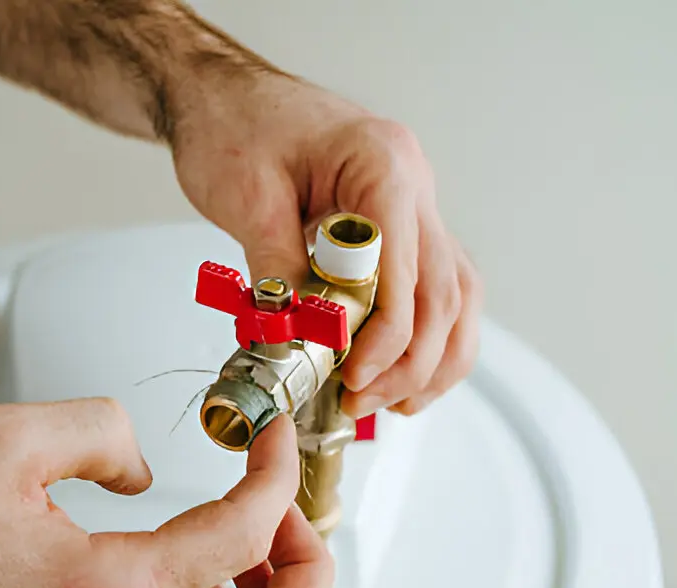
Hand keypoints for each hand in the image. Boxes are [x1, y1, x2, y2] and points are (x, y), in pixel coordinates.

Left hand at [170, 73, 482, 416]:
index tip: (354, 377)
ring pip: (456, 292)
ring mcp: (410, 203)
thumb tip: (301, 339)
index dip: (387, 337)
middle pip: (445, 289)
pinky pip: (432, 284)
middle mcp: (411, 183)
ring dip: (435, 354)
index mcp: (383, 164)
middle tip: (365, 401)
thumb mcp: (246, 200)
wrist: (220, 96)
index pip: (408, 270)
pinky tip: (400, 370)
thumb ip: (279, 269)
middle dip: (412, 359)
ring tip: (397, 403)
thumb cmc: (231, 126)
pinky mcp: (394, 224)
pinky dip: (424, 333)